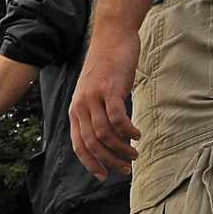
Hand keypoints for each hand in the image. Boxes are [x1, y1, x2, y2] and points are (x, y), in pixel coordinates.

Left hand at [70, 30, 142, 178]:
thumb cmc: (107, 67)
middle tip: (125, 168)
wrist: (112, 37)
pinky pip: (117, 118)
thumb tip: (107, 136)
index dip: (90, 163)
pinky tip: (137, 134)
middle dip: (109, 160)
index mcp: (75, 111)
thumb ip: (96, 113)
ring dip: (121, 148)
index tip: (103, 175)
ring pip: (105, 134)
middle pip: (92, 143)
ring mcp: (94, 98)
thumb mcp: (94, 92)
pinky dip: (127, 130)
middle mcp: (81, 106)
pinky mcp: (110, 89)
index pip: (79, 145)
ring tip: (134, 154)